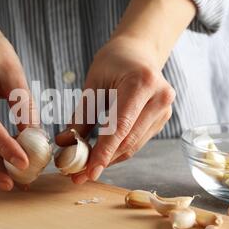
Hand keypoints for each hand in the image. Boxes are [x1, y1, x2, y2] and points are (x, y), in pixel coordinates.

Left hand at [56, 36, 174, 183]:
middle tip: (78, 175)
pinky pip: (137, 142)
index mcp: (142, 82)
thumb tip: (63, 144)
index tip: (87, 172)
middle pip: (128, 141)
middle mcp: (160, 98)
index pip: (120, 126)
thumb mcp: (93, 84)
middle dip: (102, 161)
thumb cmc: (113, 62)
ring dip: (109, 160)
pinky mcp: (162, 120)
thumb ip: (81, 116)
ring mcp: (165, 110)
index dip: (103, 152)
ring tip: (85, 169)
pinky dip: (117, 151)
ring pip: (133, 146)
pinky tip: (101, 156)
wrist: (138, 52)